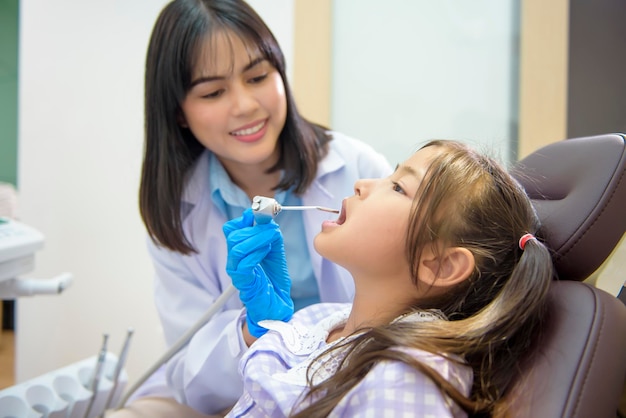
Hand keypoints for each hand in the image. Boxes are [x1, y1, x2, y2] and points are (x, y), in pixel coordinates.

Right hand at [223, 209, 293, 337]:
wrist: (276, 305)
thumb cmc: (273, 279)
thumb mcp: (275, 251)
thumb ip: (271, 236)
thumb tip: (269, 220)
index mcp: (240, 249)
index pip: (232, 228)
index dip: (245, 218)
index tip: (260, 213)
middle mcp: (234, 259)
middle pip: (232, 234)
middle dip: (254, 227)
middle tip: (272, 228)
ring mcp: (236, 270)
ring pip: (237, 247)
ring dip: (257, 238)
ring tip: (272, 239)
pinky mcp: (242, 282)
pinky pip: (244, 264)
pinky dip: (256, 253)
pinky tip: (266, 251)